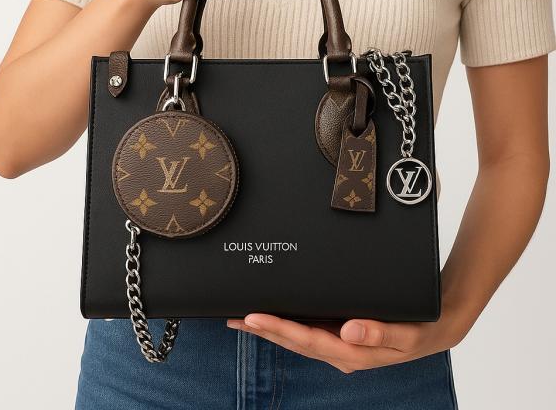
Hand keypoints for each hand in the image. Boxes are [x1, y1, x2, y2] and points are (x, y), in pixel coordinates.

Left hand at [227, 304, 469, 372]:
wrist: (436, 327)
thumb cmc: (421, 330)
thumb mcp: (407, 333)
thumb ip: (380, 332)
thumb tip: (350, 331)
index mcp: (354, 353)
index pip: (308, 340)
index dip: (279, 329)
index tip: (254, 317)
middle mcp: (342, 351)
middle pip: (295, 341)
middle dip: (264, 330)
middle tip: (234, 317)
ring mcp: (341, 345)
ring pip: (298, 337)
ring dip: (271, 329)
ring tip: (244, 319)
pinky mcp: (342, 334)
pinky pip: (309, 331)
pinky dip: (288, 325)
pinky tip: (276, 318)